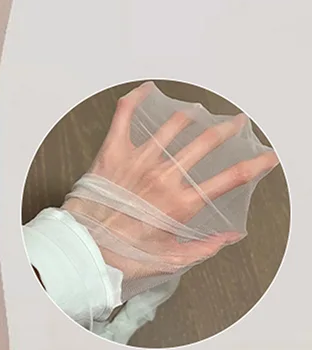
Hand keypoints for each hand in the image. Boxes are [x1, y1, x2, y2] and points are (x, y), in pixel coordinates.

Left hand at [63, 83, 278, 279]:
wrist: (84, 245)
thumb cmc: (124, 253)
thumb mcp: (173, 259)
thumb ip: (206, 247)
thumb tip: (231, 236)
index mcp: (180, 203)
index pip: (229, 179)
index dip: (254, 165)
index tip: (266, 157)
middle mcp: (163, 177)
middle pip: (205, 144)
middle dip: (226, 130)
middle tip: (236, 123)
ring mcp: (137, 159)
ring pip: (171, 126)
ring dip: (190, 115)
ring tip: (199, 111)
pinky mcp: (113, 150)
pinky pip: (125, 115)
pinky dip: (137, 98)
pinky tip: (147, 90)